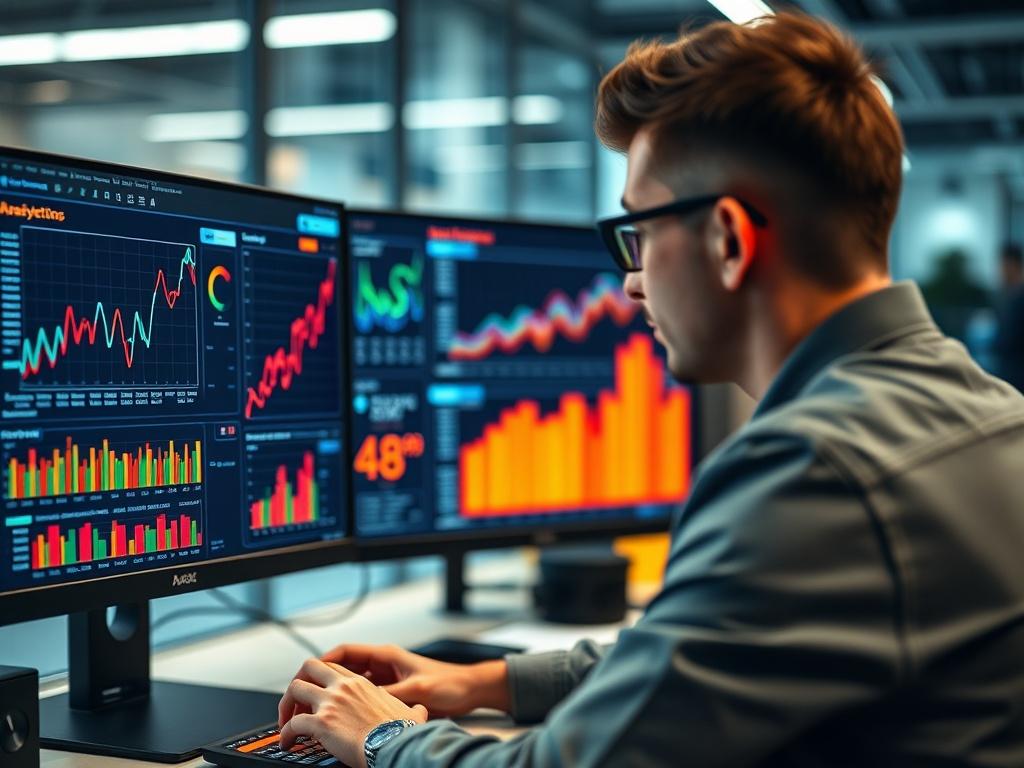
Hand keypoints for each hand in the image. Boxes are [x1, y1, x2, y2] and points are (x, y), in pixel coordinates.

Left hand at [278, 658, 427, 767]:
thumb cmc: (403, 733)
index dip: (320, 678)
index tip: (316, 692)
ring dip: (286, 707)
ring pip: (294, 689)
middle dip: (298, 683)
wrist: (396, 746)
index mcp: (361, 684)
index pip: (332, 668)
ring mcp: (330, 703)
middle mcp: (343, 688)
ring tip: (286, 724)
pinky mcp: (320, 723)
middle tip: (295, 703)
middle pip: (309, 667)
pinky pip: (292, 725)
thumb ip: (412, 709)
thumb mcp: (411, 713)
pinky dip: (285, 734)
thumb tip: (420, 712)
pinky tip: (288, 743)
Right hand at [320, 643, 509, 718]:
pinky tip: (339, 718)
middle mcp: (383, 664)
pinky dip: (347, 704)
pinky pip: (361, 696)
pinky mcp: (390, 692)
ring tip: (314, 709)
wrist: (470, 690)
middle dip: (319, 679)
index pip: (345, 652)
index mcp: (386, 656)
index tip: (304, 676)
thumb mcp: (416, 690)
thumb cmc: (449, 684)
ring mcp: (385, 678)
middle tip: (300, 695)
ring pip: (348, 683)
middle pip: (340, 667)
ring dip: (332, 693)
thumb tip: (362, 701)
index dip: (322, 662)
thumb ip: (389, 694)